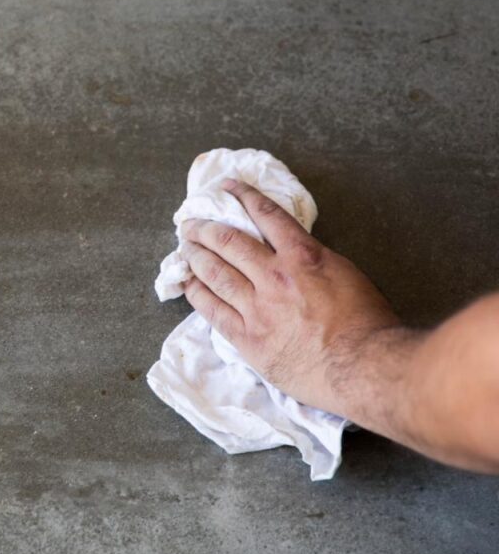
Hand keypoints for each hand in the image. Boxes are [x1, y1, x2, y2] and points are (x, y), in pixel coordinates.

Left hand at [180, 178, 403, 416]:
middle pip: (228, 242)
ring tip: (185, 246)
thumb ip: (311, 260)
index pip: (266, 215)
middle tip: (191, 222)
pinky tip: (188, 283)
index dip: (244, 196)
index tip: (228, 186)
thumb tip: (290, 252)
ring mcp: (257, 308)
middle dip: (206, 228)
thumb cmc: (367, 323)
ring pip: (215, 273)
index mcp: (303, 256)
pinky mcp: (248, 338)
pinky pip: (213, 310)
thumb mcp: (345, 273)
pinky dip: (197, 292)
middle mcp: (274, 276)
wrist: (365, 367)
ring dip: (195, 255)